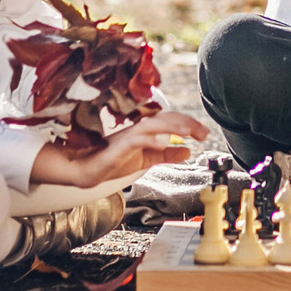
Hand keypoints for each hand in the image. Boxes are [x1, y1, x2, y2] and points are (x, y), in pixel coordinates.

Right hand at [30, 108, 206, 190]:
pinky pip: (135, 139)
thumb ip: (166, 154)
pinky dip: (149, 140)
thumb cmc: (113, 161)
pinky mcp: (117, 146)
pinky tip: (161, 144)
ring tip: (188, 133)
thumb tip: (187, 151)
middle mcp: (137, 128)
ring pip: (152, 125)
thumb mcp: (146, 158)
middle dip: (185, 123)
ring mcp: (126, 135)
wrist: (86, 171)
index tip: (203, 133)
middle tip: (202, 132)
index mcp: (145, 129)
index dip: (188, 124)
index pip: (169, 120)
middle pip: (165, 118)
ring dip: (172, 127)